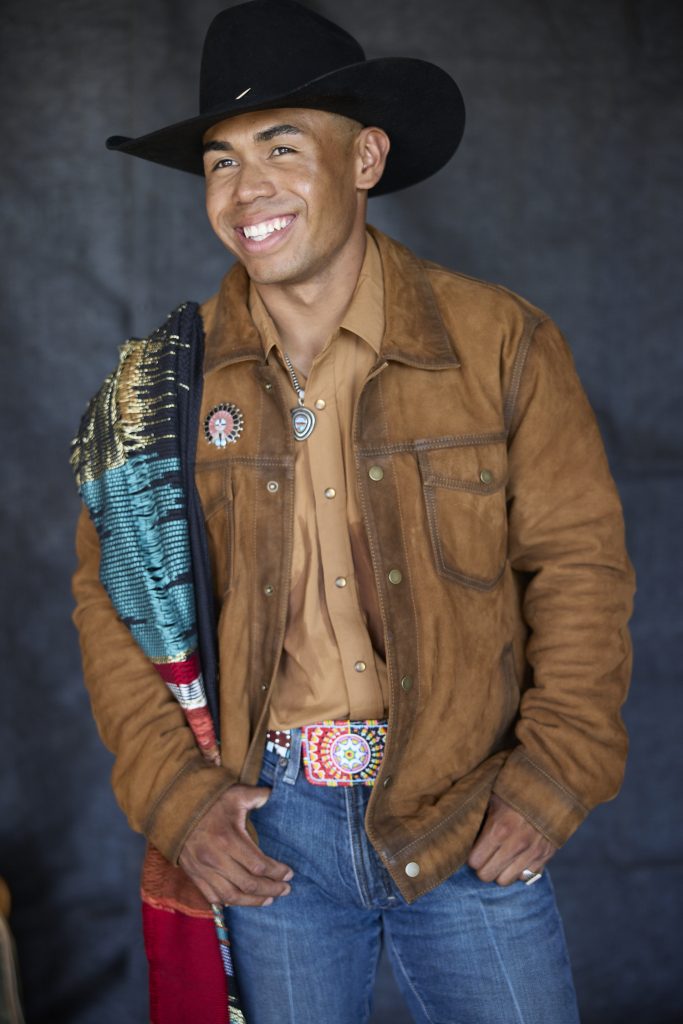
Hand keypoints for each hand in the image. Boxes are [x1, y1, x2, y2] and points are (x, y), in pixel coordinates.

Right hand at [179, 784, 293, 906]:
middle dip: (271, 889)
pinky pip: (213, 897)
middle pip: (249, 884)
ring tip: (270, 899)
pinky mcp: (194, 875)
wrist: (174, 810)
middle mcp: (216, 859)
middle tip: (286, 889)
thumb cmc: (208, 801)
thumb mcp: (234, 793)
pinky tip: (243, 900)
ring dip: (254, 901)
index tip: (289, 873)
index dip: (277, 872)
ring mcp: (203, 870)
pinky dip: (229, 902)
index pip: (258, 865)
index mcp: (228, 839)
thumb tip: (272, 794)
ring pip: (232, 896)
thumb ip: (256, 795)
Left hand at [467, 794, 556, 885]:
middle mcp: (516, 844)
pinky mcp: (545, 856)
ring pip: (504, 881)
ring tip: (499, 856)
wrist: (551, 788)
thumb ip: (477, 816)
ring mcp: (532, 852)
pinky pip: (523, 877)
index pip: (474, 861)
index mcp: (499, 828)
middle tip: (484, 854)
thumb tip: (457, 831)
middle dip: (482, 865)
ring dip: (499, 871)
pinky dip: (517, 870)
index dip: (471, 855)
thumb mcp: (491, 798)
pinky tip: (515, 856)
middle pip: (486, 875)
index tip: (473, 848)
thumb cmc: (514, 791)